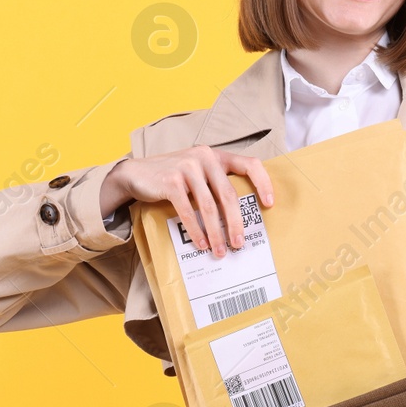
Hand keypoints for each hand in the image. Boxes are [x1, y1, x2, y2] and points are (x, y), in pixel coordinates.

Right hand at [99, 146, 273, 257]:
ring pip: (209, 207)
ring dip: (216, 233)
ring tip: (220, 250)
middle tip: (239, 243)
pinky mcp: (171, 181)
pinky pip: (188, 211)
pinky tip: (201, 244)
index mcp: (216, 155)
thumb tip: (237, 217)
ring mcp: (187, 167)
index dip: (263, 183)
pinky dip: (196, 230)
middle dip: (236, 223)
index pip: (249, 164)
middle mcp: (204, 157)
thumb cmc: (172, 177)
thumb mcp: (196, 172)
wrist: (135, 174)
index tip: (270, 204)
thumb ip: (215, 183)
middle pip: (228, 195)